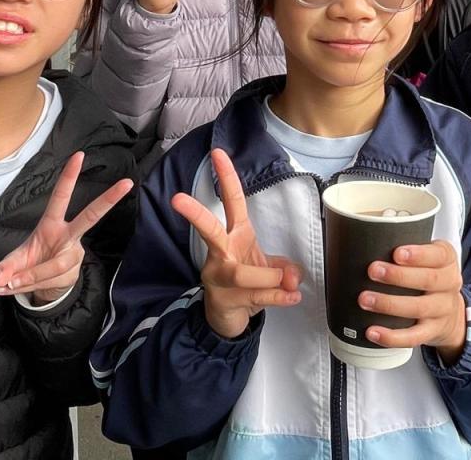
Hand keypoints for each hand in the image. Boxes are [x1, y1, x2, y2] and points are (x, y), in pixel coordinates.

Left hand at [0, 152, 134, 304]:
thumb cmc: (29, 263)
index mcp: (52, 224)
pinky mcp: (73, 272)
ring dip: (29, 276)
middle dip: (109, 199)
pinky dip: (29, 286)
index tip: (78, 155)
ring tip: (9, 284)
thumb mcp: (12, 262)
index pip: (61, 197)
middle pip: (91, 216)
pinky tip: (17, 287)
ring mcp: (74, 254)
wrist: (44, 286)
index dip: (69, 177)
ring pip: (55, 265)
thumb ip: (5, 268)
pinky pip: (49, 281)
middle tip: (127, 183)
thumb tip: (0, 279)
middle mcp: (68, 236)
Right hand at [172, 149, 302, 338]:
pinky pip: (255, 297)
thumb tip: (293, 276)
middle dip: (195, 214)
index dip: (226, 177)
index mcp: (235, 235)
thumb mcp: (268, 268)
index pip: (232, 201)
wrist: (226, 317)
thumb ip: (285, 268)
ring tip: (288, 282)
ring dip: (269, 277)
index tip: (218, 153)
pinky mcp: (223, 301)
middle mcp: (221, 253)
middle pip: (208, 229)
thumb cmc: (246, 283)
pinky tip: (293, 296)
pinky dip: (279, 297)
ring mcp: (218, 278)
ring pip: (241, 274)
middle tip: (178, 199)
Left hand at [359, 240, 465, 363]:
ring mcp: (442, 310)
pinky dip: (392, 336)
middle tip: (373, 271)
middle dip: (398, 276)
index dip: (418, 255)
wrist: (451, 312)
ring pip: (419, 308)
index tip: (397, 253)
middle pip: (428, 280)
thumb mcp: (428, 257)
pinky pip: (413, 337)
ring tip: (365, 299)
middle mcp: (449, 284)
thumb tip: (361, 240)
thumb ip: (406, 249)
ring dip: (389, 304)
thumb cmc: (429, 276)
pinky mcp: (432, 332)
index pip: (438, 255)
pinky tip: (373, 331)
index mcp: (446, 260)